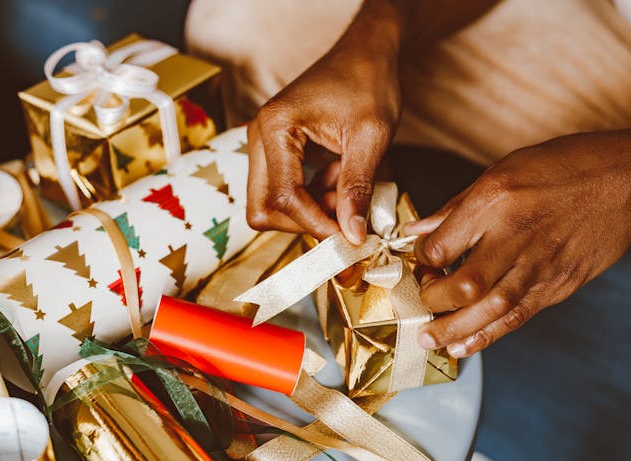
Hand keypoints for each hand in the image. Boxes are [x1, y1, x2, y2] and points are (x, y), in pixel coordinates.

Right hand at [246, 34, 400, 243]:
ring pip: (272, 204)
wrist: (367, 53)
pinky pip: (284, 191)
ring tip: (346, 190)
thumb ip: (357, 187)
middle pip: (264, 208)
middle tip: (345, 218)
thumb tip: (352, 235)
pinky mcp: (277, 151)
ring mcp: (265, 144)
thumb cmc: (369, 82)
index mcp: (275, 127)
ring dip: (311, 210)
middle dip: (306, 222)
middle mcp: (259, 136)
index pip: (283, 198)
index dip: (316, 224)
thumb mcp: (370, 137)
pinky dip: (312, 197)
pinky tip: (339, 180)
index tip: (349, 236)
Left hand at [405, 130, 630, 356]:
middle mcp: (517, 235)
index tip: (420, 264)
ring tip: (429, 340)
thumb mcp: (504, 170)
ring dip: (455, 329)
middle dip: (433, 301)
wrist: (630, 181)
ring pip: (491, 309)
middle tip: (421, 303)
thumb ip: (458, 207)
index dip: (422, 261)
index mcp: (496, 200)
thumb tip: (417, 232)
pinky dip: (488, 335)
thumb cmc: (566, 166)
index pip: (443, 244)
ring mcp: (541, 264)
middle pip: (465, 284)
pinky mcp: (559, 285)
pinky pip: (518, 317)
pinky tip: (463, 346)